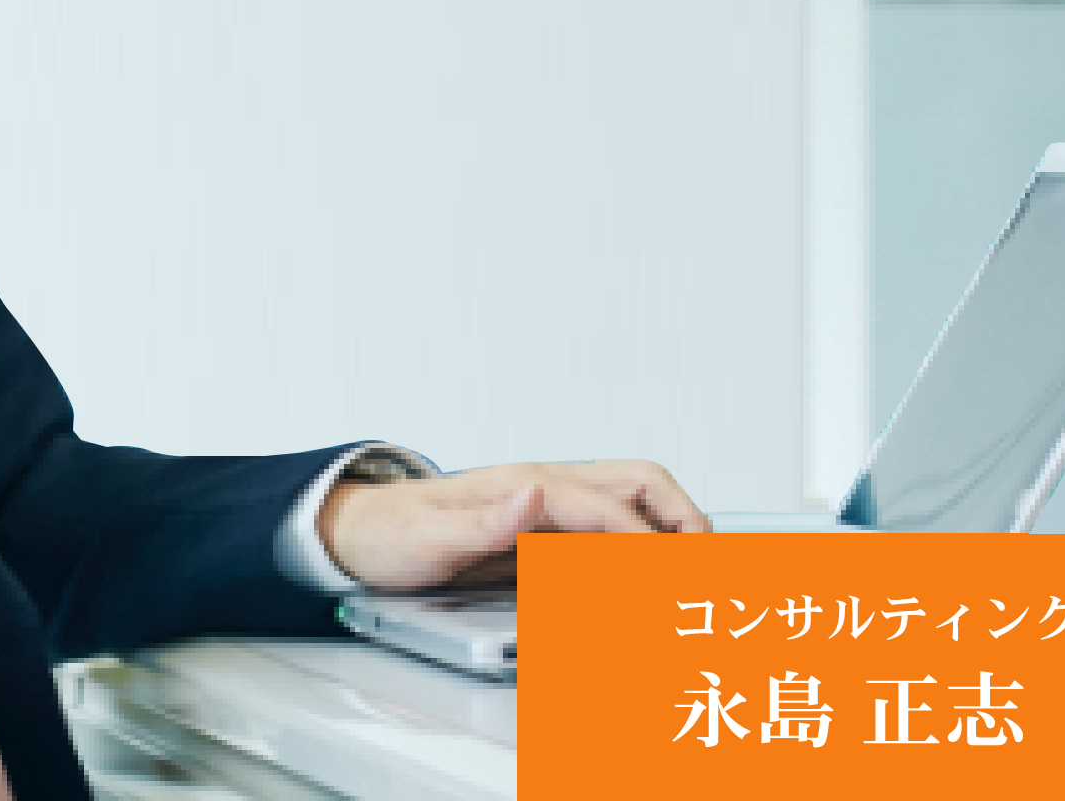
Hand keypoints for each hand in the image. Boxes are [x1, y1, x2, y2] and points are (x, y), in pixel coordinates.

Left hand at [318, 458, 705, 591]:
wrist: (355, 533)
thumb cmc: (388, 534)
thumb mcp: (429, 537)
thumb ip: (485, 520)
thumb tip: (535, 494)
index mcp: (525, 486)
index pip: (610, 508)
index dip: (649, 545)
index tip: (675, 583)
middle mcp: (543, 488)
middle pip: (641, 482)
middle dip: (684, 517)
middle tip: (709, 566)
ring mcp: (546, 506)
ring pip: (631, 504)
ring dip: (669, 531)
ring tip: (691, 578)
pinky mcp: (541, 530)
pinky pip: (606, 532)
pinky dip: (639, 550)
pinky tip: (643, 581)